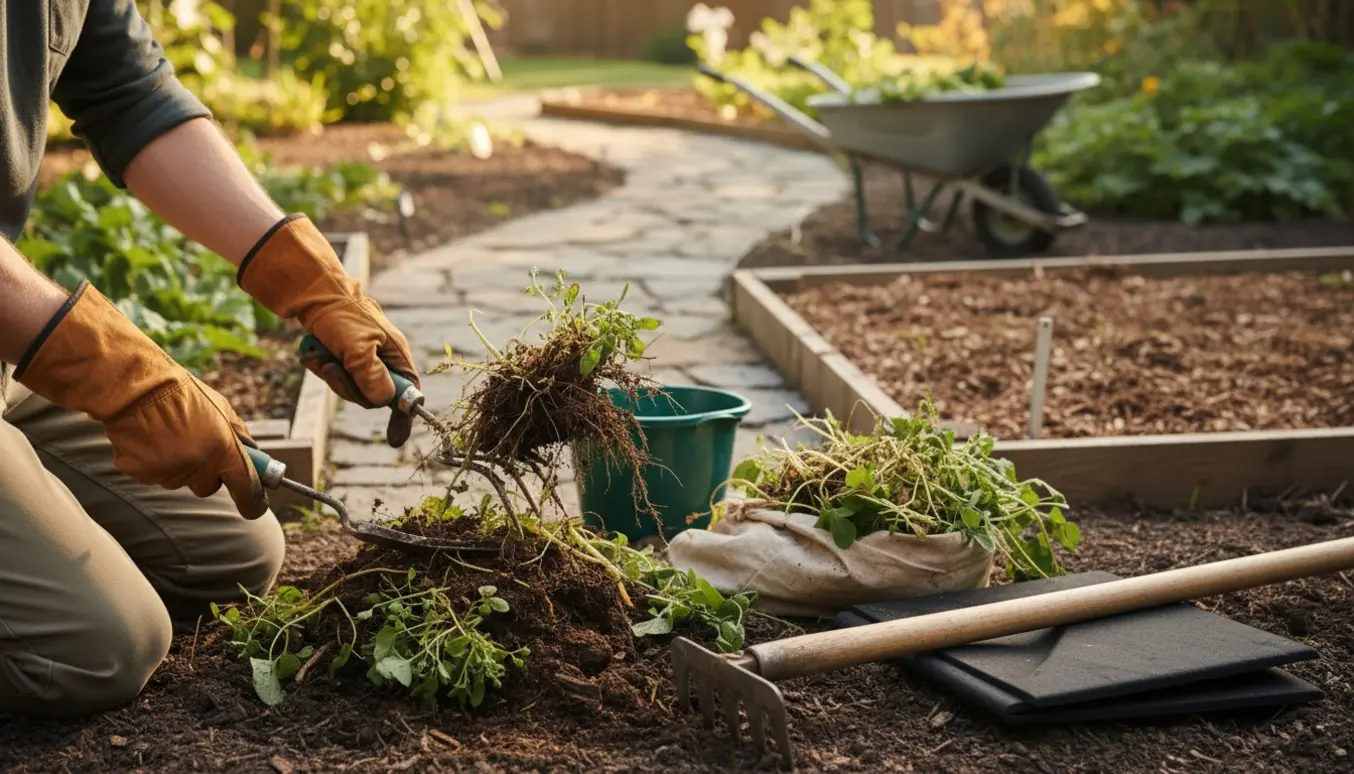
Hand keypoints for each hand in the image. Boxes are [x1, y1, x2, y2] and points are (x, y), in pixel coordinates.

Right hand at [14, 282, 267, 517]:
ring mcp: (168, 472)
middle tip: (197, 448)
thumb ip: (239, 435)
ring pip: (179, 481)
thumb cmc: (181, 393)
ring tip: (168, 435)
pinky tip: (148, 439)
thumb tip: (252, 455)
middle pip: (207, 487)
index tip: (255, 507)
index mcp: (223, 450)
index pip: (246, 488)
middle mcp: (198, 466)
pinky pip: (153, 475)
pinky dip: (152, 462)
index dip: (253, 501)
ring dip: (178, 466)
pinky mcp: (141, 473)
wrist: (135, 386)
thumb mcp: (222, 408)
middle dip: (207, 473)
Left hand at [238, 215, 417, 446]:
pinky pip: (333, 375)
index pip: (407, 392)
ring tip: (322, 356)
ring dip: (331, 375)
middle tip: (334, 368)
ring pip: (349, 387)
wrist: (310, 290)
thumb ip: (372, 376)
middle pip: (373, 395)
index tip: (395, 439)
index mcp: (395, 354)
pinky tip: (315, 352)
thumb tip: (384, 401)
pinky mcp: (341, 354)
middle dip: (349, 387)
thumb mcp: (358, 348)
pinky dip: (320, 366)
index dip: (403, 415)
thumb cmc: (340, 314)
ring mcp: (361, 356)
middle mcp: (382, 357)